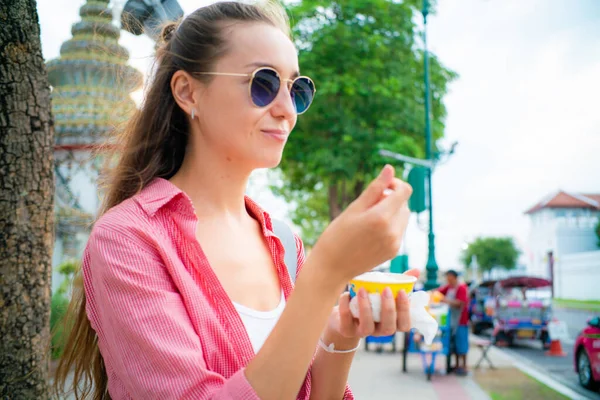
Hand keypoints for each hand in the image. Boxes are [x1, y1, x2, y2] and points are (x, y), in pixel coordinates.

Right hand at [308, 165, 411, 284]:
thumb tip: (390, 169)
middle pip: (404, 204)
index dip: (395, 184)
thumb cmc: (336, 235)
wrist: (331, 268)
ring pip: (403, 218)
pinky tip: (371, 231)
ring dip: (392, 212)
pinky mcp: (393, 252)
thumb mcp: (354, 208)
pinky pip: (399, 231)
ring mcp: (395, 244)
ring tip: (369, 218)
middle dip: (392, 199)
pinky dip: (390, 225)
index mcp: (381, 217)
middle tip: (369, 204)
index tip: (381, 186)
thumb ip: (375, 188)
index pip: (404, 191)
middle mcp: (392, 232)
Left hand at [328, 269, 419, 338]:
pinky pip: (346, 323)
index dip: (405, 311)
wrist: (344, 315)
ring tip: (363, 290)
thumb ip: (400, 283)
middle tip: (385, 289)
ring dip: (366, 309)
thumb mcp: (384, 292)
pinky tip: (346, 294)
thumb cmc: (370, 301)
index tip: (402, 292)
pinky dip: (345, 308)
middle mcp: (379, 331)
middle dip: (388, 309)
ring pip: (367, 328)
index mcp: (392, 323)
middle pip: (389, 328)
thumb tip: (417, 270)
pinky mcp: (347, 331)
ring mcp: (362, 333)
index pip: (405, 325)